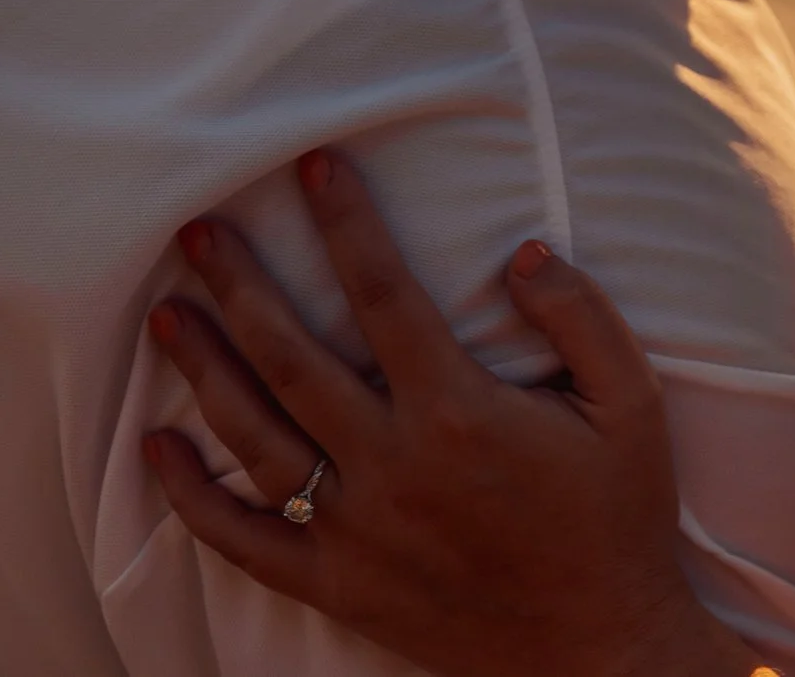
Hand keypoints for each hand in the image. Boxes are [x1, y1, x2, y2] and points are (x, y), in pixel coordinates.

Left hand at [143, 149, 765, 676]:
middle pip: (293, 356)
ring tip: (166, 311)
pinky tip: (159, 445)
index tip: (314, 166)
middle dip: (241, 283)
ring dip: (205, 368)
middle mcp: (393, 464)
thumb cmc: (621, 518)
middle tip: (195, 229)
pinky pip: (245, 538)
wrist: (600, 647)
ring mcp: (357, 529)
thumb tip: (524, 253)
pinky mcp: (339, 584)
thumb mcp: (635, 408)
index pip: (384, 293)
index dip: (346, 223)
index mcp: (460, 411)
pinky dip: (192, 495)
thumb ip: (583, 320)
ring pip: (256, 434)